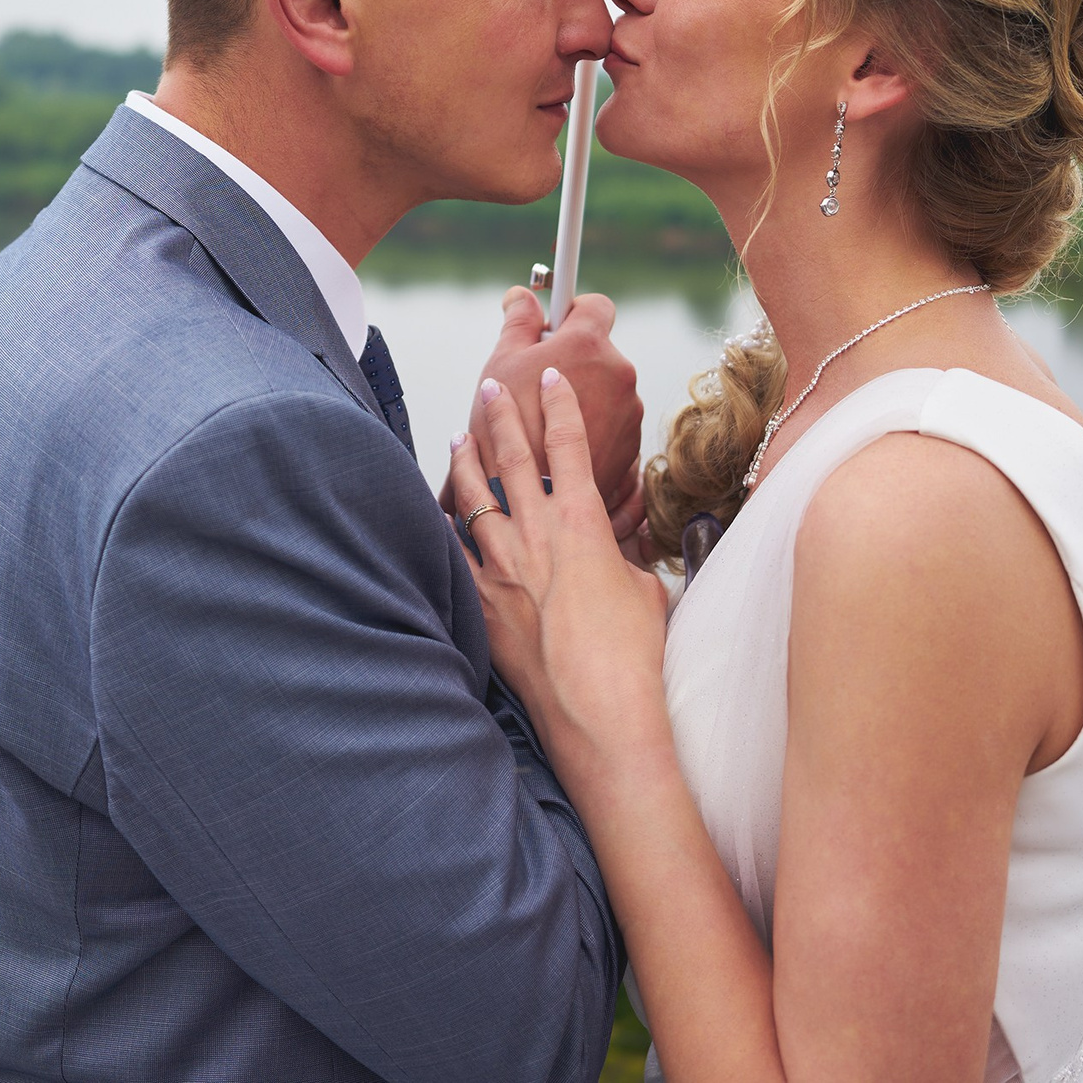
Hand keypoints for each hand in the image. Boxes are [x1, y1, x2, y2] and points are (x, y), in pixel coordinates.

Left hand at [446, 369, 668, 750]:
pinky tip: (437, 513)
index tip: (550, 377)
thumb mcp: (645, 591)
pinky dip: (444, 528)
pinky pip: (454, 553)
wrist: (597, 707)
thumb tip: (621, 557)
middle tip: (491, 387)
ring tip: (458, 437)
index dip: (559, 405)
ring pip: (474, 497)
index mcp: (584, 523)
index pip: (569, 445)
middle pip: (514, 458)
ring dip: (465, 462)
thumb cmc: (632, 654)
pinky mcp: (482, 601)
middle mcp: (538, 534)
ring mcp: (503, 566)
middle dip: (503, 416)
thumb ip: (626, 561)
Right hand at [466, 287, 643, 527]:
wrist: (527, 500)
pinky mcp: (632, 446)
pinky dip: (594, 430)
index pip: (594, 306)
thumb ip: (518, 321)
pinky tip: (563, 447)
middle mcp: (619, 373)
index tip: (555, 326)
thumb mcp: (501, 364)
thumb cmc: (506, 429)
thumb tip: (522, 295)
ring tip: (547, 424)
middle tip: (537, 384)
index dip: (572, 312)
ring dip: (584, 398)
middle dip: (573, 363)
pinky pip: (613, 424)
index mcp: (588, 345)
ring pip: (606, 391)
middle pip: (599, 353)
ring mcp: (629, 412)